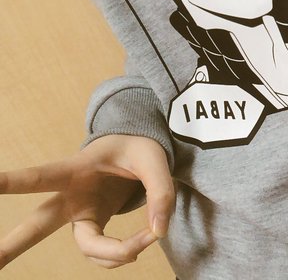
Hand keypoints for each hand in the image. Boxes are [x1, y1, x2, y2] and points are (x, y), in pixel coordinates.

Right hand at [0, 134, 174, 269]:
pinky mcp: (94, 228)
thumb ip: (160, 190)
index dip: (13, 181)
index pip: (42, 176)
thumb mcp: (154, 158)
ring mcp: (81, 215)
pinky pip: (104, 253)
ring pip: (85, 248)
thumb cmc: (138, 147)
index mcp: (77, 169)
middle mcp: (72, 196)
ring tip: (150, 236)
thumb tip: (158, 232)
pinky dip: (125, 252)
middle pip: (38, 225)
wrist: (139, 149)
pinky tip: (141, 244)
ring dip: (116, 253)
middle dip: (11, 246)